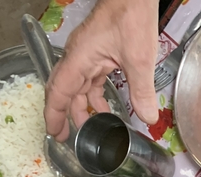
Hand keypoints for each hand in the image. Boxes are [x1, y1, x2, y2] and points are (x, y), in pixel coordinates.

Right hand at [44, 0, 159, 140]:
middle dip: (65, 115)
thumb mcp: (139, 59)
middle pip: (65, 91)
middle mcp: (78, 57)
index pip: (59, 92)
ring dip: (82, 106)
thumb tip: (147, 118)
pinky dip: (95, 94)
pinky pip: (91, 78)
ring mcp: (87, 54)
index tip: (54, 133)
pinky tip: (104, 105)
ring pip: (78, 85)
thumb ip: (142, 92)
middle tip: (68, 137)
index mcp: (79, 59)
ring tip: (90, 126)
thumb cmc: (130, 16)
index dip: (54, 115)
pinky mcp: (98, 52)